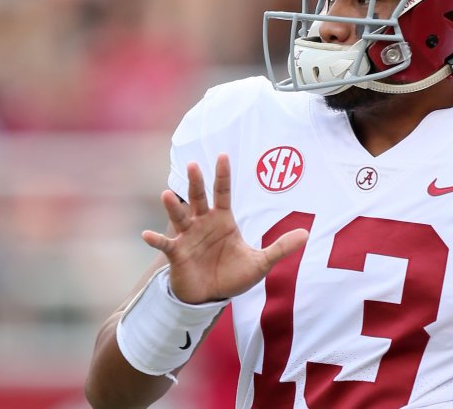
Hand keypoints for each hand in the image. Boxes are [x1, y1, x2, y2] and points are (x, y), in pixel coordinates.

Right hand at [142, 154, 308, 303]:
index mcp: (223, 220)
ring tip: (166, 194)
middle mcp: (203, 223)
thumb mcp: (261, 262)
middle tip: (193, 164)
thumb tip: (306, 235)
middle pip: (198, 198)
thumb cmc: (233, 275)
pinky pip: (165, 245)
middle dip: (196, 182)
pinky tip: (146, 234)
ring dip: (172, 207)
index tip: (223, 155)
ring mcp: (188, 237)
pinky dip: (156, 240)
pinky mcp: (177, 254)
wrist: (211, 296)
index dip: (222, 175)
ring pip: (180, 217)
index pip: (222, 193)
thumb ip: (281, 248)